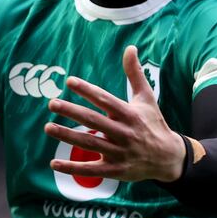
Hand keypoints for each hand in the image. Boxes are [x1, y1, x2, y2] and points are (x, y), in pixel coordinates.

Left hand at [43, 45, 184, 182]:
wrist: (169, 158)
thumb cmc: (152, 123)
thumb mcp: (146, 98)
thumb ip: (134, 74)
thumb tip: (130, 47)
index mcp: (129, 114)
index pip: (105, 99)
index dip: (88, 90)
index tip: (70, 81)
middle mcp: (124, 133)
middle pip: (94, 121)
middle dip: (72, 112)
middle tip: (52, 103)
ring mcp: (119, 153)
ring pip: (89, 144)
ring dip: (67, 136)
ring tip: (48, 127)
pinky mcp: (115, 170)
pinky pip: (91, 170)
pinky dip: (72, 168)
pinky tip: (54, 163)